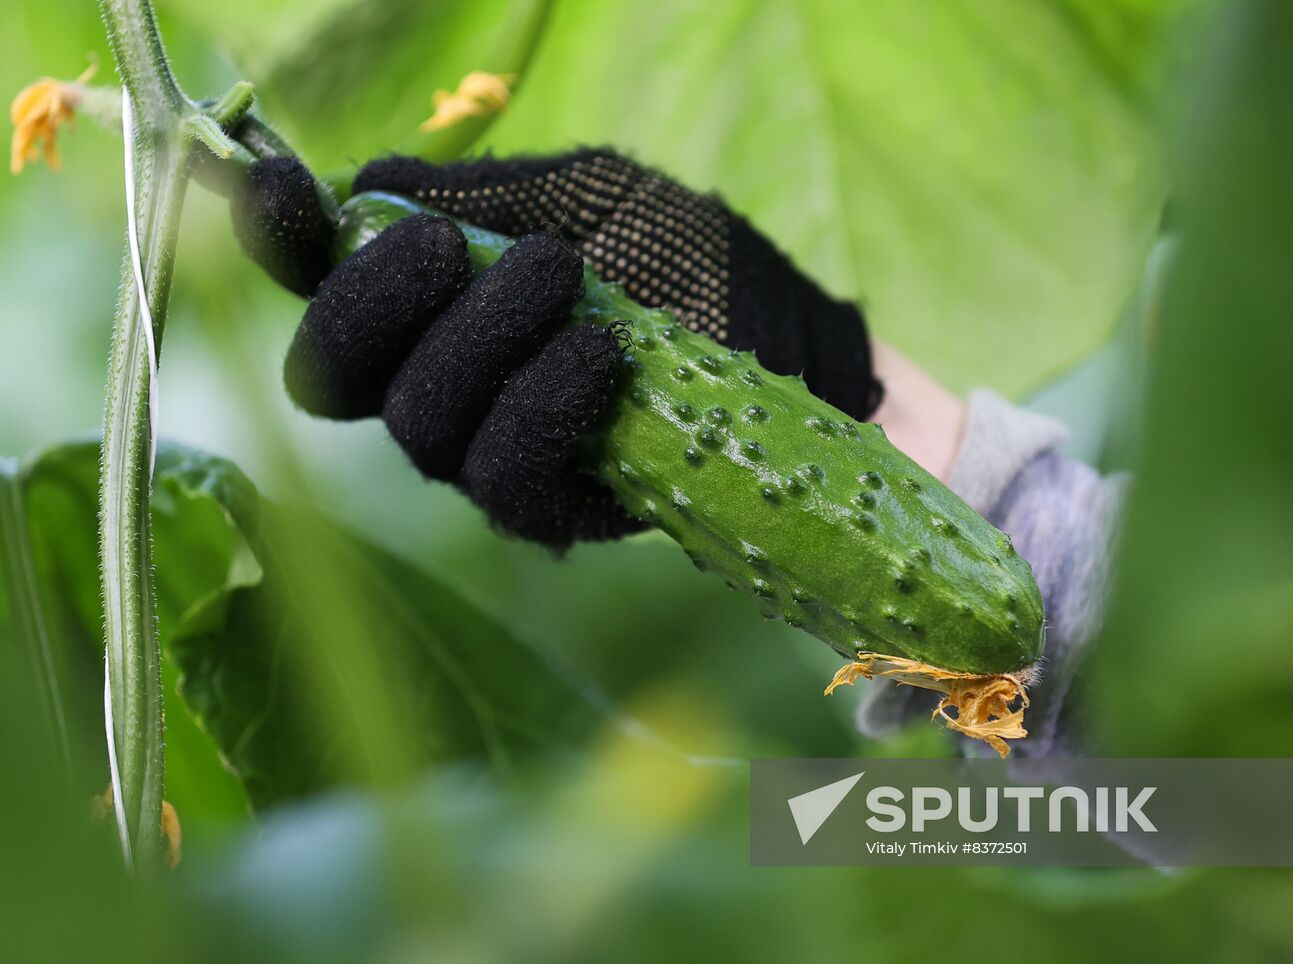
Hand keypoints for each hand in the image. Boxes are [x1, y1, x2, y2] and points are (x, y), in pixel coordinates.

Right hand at [231, 148, 879, 546]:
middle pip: (334, 374)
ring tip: (564, 280)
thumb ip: (485, 194)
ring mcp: (486, 454)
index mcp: (427, 306)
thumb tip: (366, 186)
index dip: (278, 248)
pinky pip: (505, 477)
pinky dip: (539, 407)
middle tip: (450, 249)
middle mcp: (434, 386)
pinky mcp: (553, 510)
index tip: (279, 192)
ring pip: (417, 425)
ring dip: (478, 342)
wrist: (787, 332)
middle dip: (376, 302)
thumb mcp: (589, 194)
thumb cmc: (686, 255)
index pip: (318, 289)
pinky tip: (597, 355)